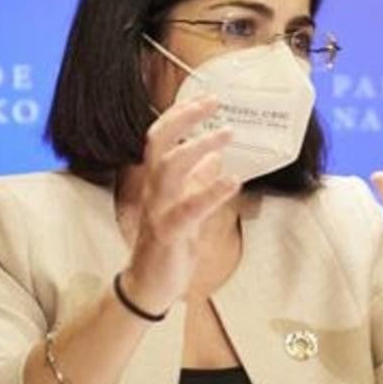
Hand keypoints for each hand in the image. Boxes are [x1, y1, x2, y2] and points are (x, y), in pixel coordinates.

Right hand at [122, 95, 241, 313]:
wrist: (149, 286)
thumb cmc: (169, 243)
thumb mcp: (186, 206)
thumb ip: (197, 181)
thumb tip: (215, 156)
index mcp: (157, 182)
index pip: (159, 138)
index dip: (179, 115)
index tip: (204, 97)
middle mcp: (153, 190)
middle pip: (158, 143)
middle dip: (183, 119)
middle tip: (213, 102)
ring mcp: (158, 210)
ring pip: (169, 168)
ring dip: (197, 147)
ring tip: (227, 134)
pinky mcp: (169, 233)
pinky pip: (189, 209)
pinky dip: (211, 192)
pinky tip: (233, 181)